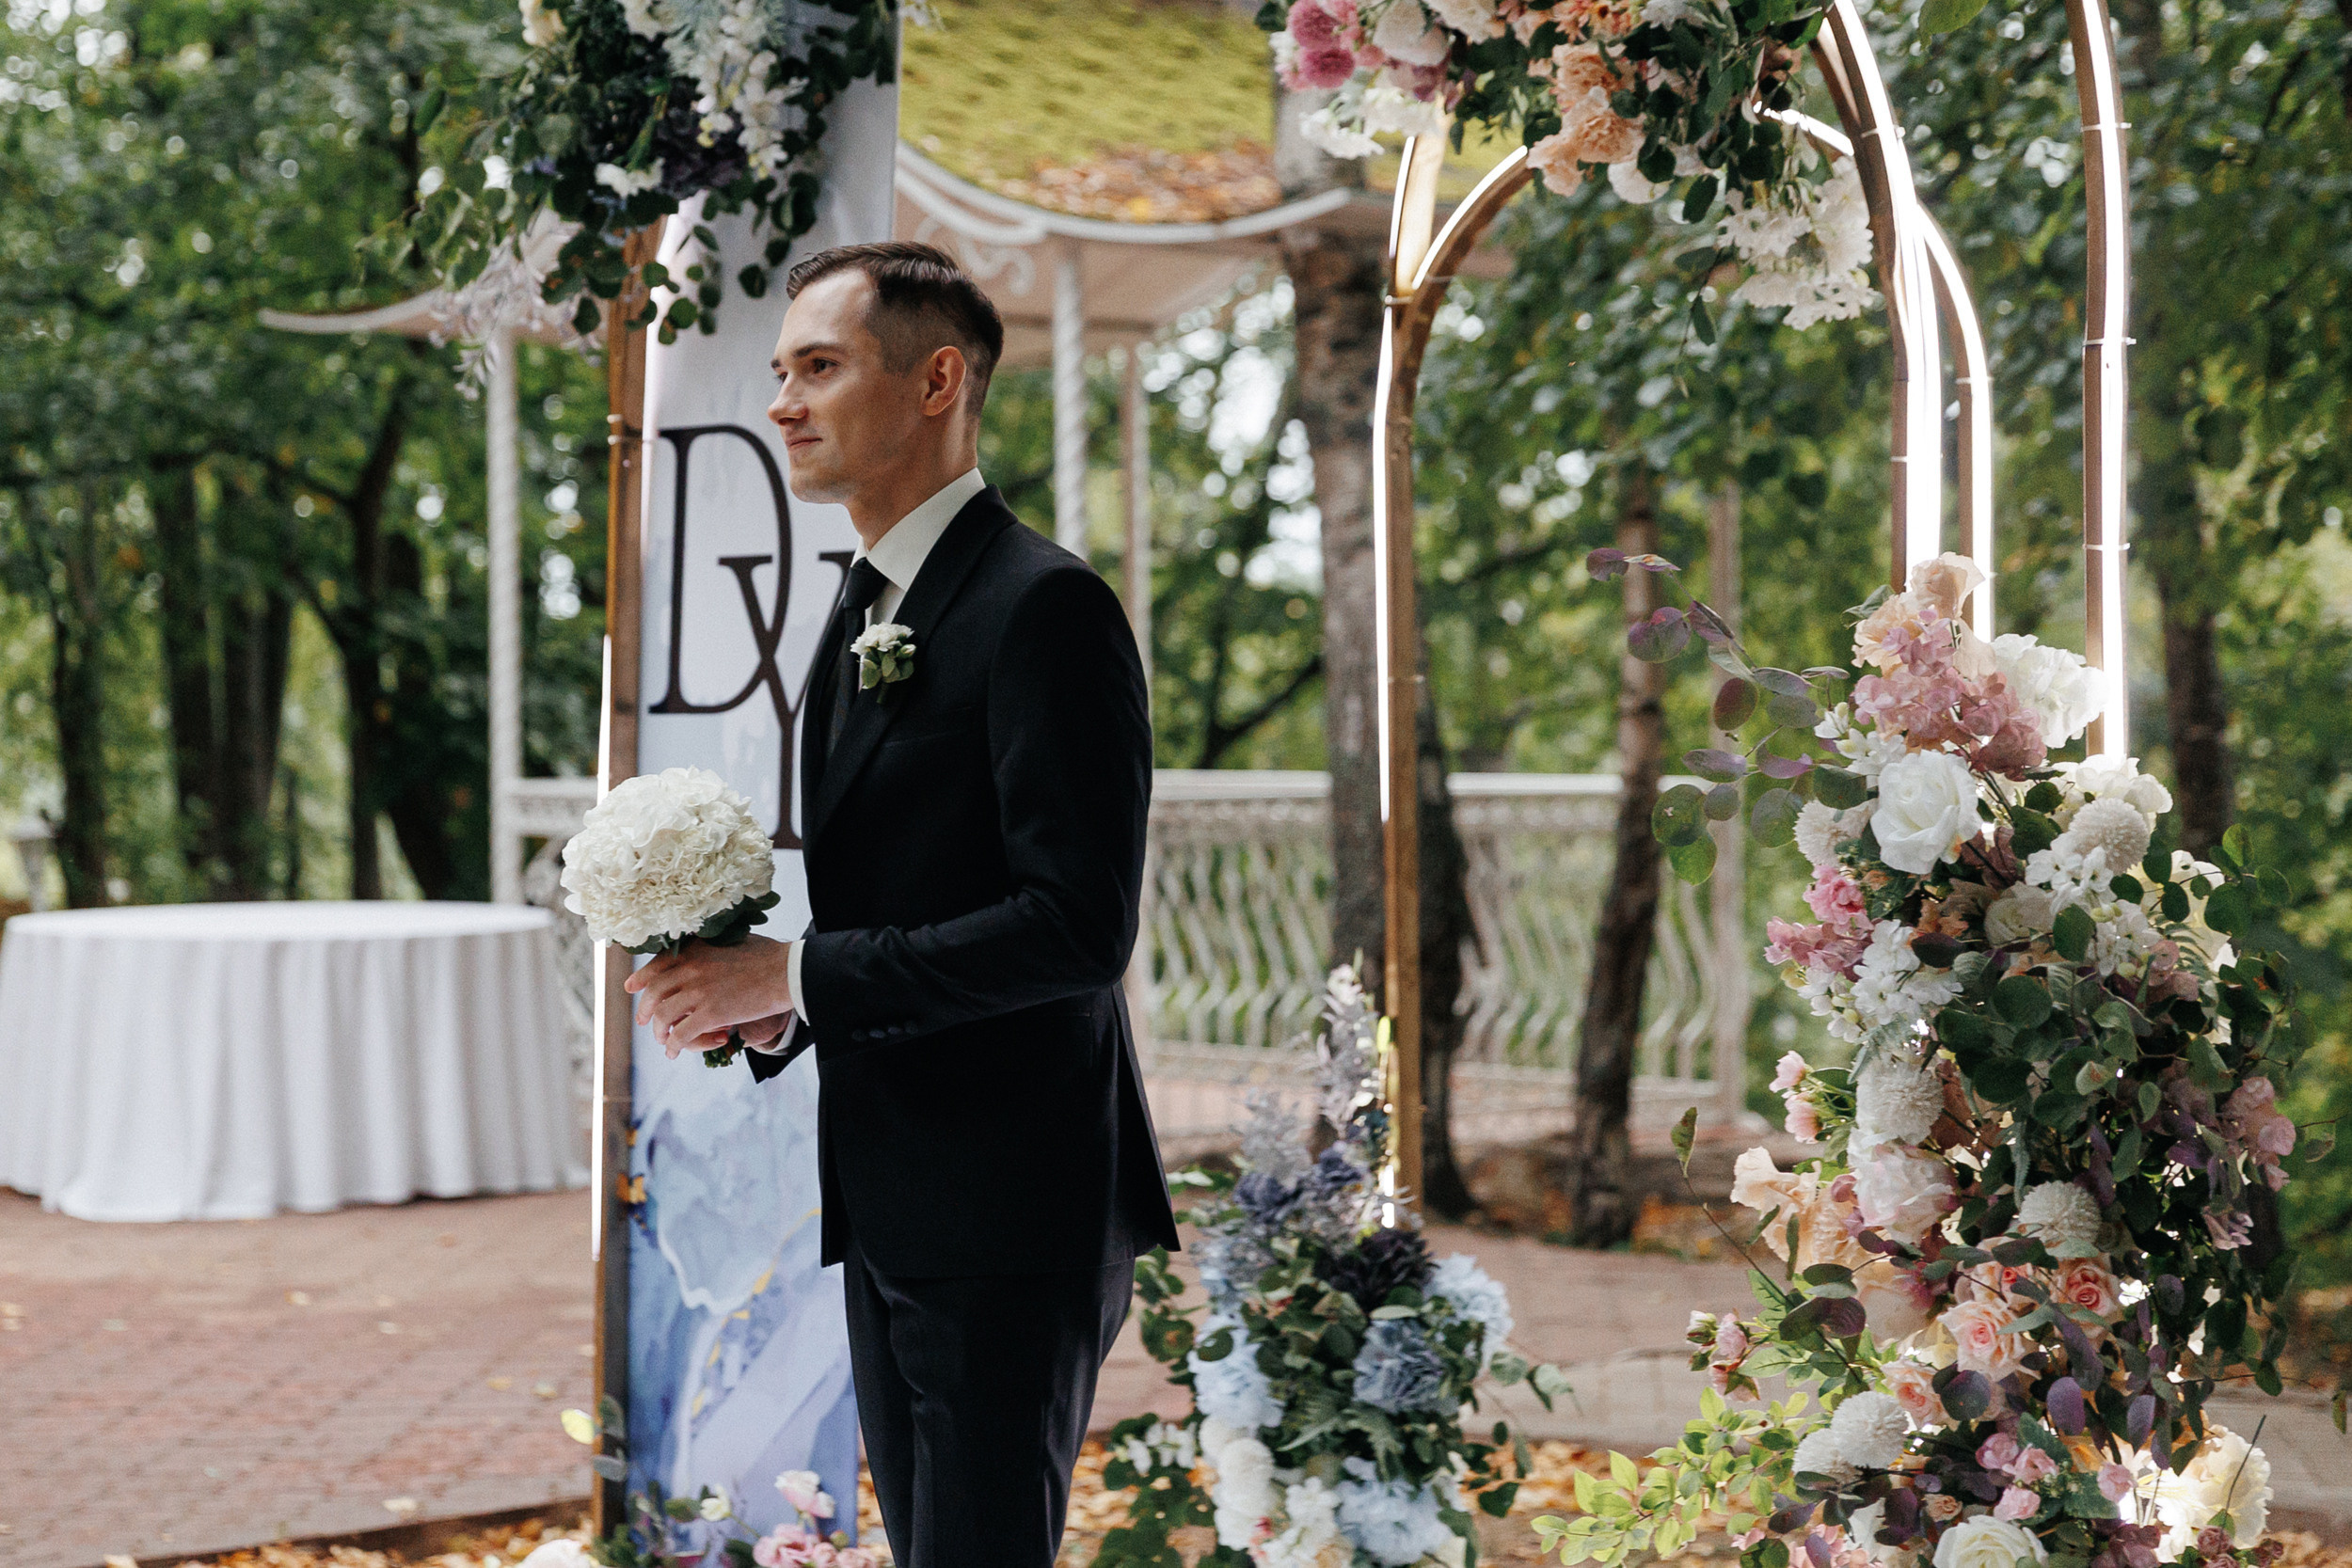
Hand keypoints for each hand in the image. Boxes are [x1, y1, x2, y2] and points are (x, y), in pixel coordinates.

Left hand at [624, 934, 792, 1057]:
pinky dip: (673, 1046)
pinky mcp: (711, 1014)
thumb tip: (703, 957)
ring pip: (663, 1016)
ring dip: (659, 1032)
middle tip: (644, 1021)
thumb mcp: (732, 940)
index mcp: (694, 950)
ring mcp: (698, 992)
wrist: (787, 971)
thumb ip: (711, 950)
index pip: (656, 964)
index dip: (640, 979)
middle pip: (653, 992)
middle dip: (645, 1010)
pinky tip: (673, 1052)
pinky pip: (681, 1034)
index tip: (631, 988)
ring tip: (663, 1040)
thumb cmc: (768, 955)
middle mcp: (690, 968)